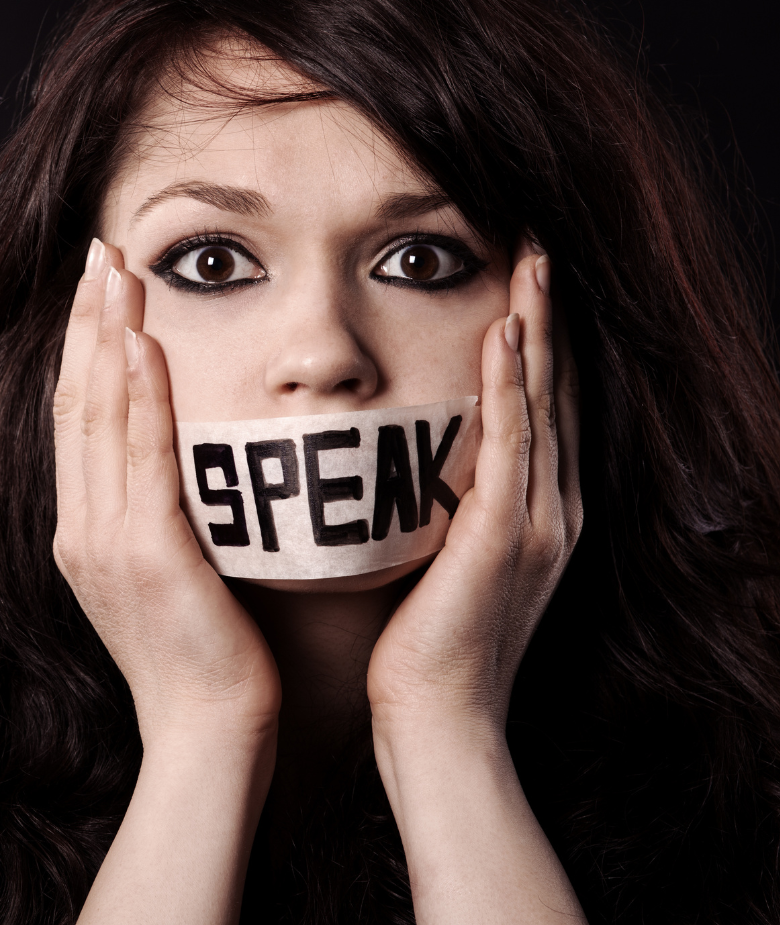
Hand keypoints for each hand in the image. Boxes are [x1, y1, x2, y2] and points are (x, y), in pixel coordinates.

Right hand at [52, 239, 281, 747]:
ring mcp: (106, 539)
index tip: (96, 290)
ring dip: (106, 334)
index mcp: (83, 533)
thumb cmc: (203, 660)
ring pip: (99, 415)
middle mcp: (81, 529)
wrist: (209, 733)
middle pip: (75, 402)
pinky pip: (142, 456)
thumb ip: (157, 518)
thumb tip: (175, 466)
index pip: (75, 421)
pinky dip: (140, 394)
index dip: (81, 349)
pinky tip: (143, 341)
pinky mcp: (147, 551)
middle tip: (98, 251)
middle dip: (85, 321)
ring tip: (116, 269)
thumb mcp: (165, 579)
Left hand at [368, 236, 582, 735]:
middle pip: (554, 391)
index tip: (524, 282)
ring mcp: (537, 521)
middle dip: (549, 317)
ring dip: (538, 329)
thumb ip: (442, 507)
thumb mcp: (442, 559)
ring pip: (541, 403)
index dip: (539, 342)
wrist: (437, 714)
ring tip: (531, 263)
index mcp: (536, 513)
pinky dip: (510, 386)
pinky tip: (505, 335)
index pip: (541, 407)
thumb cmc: (426, 643)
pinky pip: (512, 444)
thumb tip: (406, 460)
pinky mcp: (506, 537)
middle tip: (539, 247)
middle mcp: (551, 509)